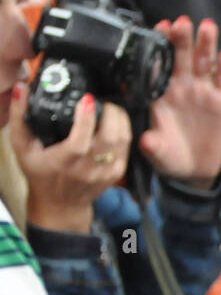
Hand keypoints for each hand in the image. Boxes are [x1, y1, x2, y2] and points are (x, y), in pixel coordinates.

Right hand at [10, 87, 131, 232]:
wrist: (60, 205)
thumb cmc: (40, 172)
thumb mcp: (22, 146)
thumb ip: (20, 117)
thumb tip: (22, 89)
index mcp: (64, 162)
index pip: (80, 141)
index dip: (86, 119)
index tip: (87, 99)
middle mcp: (87, 168)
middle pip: (109, 137)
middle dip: (110, 112)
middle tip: (101, 101)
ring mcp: (104, 172)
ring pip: (122, 140)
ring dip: (119, 119)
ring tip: (109, 109)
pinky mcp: (115, 174)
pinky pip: (126, 148)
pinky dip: (124, 131)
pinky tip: (114, 123)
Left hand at [139, 17, 220, 186]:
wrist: (196, 168)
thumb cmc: (171, 155)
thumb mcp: (159, 152)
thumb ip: (153, 145)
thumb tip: (146, 141)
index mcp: (162, 91)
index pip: (159, 63)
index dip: (160, 45)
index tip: (160, 29)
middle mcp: (182, 85)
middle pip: (182, 55)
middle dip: (182, 38)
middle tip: (181, 22)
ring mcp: (203, 89)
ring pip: (204, 60)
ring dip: (206, 42)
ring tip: (207, 26)